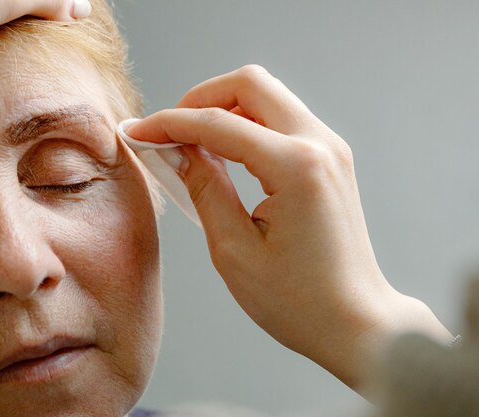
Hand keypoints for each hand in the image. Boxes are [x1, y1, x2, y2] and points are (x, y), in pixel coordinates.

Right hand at [127, 65, 450, 392]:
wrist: (357, 323)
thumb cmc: (299, 302)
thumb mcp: (235, 251)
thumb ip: (204, 189)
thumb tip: (178, 152)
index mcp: (296, 168)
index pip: (219, 123)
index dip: (170, 123)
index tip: (139, 132)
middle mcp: (320, 145)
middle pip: (249, 83)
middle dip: (200, 99)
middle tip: (169, 131)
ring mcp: (330, 149)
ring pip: (267, 96)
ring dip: (223, 110)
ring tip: (191, 145)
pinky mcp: (329, 160)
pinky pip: (281, 121)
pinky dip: (246, 126)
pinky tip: (222, 154)